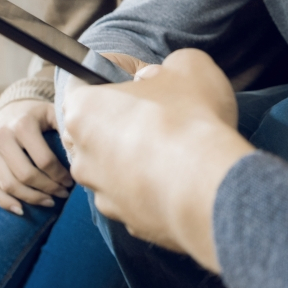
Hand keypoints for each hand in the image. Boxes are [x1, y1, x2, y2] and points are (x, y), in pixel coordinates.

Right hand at [0, 99, 72, 214]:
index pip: (44, 160)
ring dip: (30, 198)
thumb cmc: (38, 114)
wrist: (9, 108)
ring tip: (49, 202)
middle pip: (25, 175)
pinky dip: (5, 202)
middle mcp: (1, 137)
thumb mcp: (53, 113)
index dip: (59, 175)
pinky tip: (21, 209)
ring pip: (8, 185)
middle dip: (47, 189)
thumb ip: (65, 129)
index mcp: (22, 125)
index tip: (70, 182)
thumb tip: (80, 153)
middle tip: (63, 194)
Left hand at [64, 49, 250, 271]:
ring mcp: (103, 193)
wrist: (207, 185)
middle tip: (162, 117)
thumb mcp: (188, 65)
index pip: (80, 89)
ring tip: (177, 153)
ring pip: (114, 170)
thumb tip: (159, 78)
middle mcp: (82, 156)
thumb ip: (165, 66)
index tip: (134, 85)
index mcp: (85, 111)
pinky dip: (154, 191)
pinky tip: (181, 181)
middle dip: (122, 125)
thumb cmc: (190, 118)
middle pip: (96, 132)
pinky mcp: (127, 222)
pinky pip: (137, 199)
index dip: (108, 83)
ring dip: (138, 161)